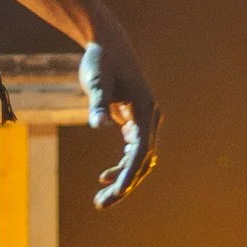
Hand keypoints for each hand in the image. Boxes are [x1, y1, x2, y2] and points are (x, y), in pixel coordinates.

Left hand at [82, 32, 159, 207]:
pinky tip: (105, 177)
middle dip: (125, 185)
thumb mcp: (96, 80)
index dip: (129, 175)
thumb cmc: (101, 60)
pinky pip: (134, 151)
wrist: (107, 42)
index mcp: (145, 109)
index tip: (115, 194)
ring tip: (102, 199)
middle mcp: (150, 117)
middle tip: (101, 204)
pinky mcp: (135, 120)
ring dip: (124, 180)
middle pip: (143, 161)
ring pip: (140, 160)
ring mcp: (145, 119)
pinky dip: (122, 166)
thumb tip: (98, 123)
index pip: (141, 152)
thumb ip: (98, 102)